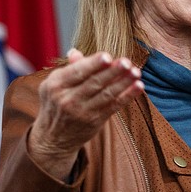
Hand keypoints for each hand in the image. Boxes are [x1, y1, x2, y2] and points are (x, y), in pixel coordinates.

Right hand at [28, 49, 144, 179]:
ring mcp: (82, 112)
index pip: (77, 72)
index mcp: (56, 85)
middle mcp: (68, 99)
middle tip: (126, 62)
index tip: (107, 56)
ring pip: (106, 94)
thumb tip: (75, 52)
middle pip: (94, 83)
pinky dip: (127, 96)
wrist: (53, 139)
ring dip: (123, 83)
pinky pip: (114, 106)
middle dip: (112, 72)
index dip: (93, 64)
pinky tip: (138, 86)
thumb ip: (68, 69)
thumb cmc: (55, 104)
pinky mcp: (95, 121)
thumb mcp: (53, 85)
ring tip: (136, 72)